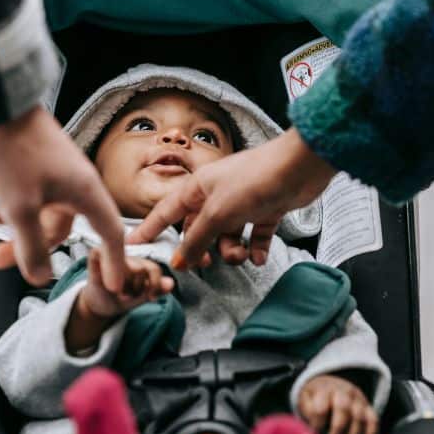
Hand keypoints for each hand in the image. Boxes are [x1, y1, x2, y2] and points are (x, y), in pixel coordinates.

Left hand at [0, 106, 125, 290]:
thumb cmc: (12, 150)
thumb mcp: (19, 209)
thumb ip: (31, 247)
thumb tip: (40, 275)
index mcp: (85, 193)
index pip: (110, 235)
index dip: (114, 262)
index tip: (113, 284)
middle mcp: (76, 183)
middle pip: (56, 229)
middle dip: (22, 244)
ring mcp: (56, 171)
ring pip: (35, 210)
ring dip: (4, 216)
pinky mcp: (37, 162)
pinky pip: (25, 192)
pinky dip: (3, 196)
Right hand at [65, 250, 173, 353]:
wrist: (99, 305)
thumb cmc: (121, 298)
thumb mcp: (142, 297)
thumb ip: (157, 289)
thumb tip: (171, 283)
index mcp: (141, 263)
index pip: (154, 269)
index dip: (154, 285)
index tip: (150, 298)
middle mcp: (128, 256)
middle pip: (142, 269)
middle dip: (137, 288)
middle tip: (128, 296)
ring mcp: (111, 254)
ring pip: (126, 266)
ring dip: (123, 286)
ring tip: (117, 293)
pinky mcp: (95, 256)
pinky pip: (101, 254)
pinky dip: (106, 271)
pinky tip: (105, 283)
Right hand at [127, 128, 335, 269]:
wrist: (299, 168)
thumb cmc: (254, 181)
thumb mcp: (218, 214)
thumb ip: (197, 240)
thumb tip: (179, 261)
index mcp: (197, 188)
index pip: (166, 212)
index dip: (149, 229)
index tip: (134, 245)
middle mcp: (216, 195)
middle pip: (198, 230)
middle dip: (202, 249)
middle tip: (206, 265)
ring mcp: (241, 202)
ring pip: (227, 236)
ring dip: (233, 251)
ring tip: (243, 255)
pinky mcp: (265, 209)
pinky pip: (253, 236)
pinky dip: (255, 248)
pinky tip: (259, 256)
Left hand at [297, 375, 378, 433]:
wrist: (329, 384)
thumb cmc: (315, 398)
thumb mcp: (306, 400)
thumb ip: (308, 414)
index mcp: (325, 390)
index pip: (321, 407)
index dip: (317, 424)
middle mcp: (344, 392)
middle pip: (343, 409)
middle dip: (338, 429)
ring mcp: (358, 399)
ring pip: (359, 418)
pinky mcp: (368, 407)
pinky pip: (373, 421)